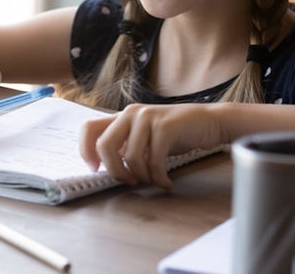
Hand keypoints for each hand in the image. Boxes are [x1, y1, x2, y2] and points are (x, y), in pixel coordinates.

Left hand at [78, 103, 223, 189]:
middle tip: (129, 182)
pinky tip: (167, 182)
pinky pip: (153, 160)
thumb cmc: (176, 134)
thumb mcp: (145, 139)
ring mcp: (148, 117)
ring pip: (131, 157)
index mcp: (122, 117)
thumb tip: (106, 168)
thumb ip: (125, 146)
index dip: (85, 150)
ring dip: (142, 177)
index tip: (95, 170)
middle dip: (114, 170)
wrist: (209, 122)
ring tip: (154, 180)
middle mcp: (131, 113)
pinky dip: (159, 177)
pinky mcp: (165, 126)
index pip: (88, 127)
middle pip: (104, 144)